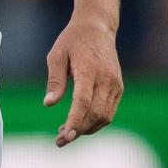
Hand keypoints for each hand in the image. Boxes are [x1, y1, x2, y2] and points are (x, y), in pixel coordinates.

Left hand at [43, 17, 122, 147]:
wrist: (97, 28)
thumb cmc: (73, 40)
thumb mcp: (56, 54)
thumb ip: (55, 80)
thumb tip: (49, 104)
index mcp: (89, 69)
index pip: (84, 102)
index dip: (75, 121)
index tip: (65, 136)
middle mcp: (106, 79)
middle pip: (95, 113)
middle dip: (78, 130)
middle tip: (60, 140)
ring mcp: (115, 84)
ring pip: (104, 117)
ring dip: (87, 129)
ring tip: (67, 133)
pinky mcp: (118, 88)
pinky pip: (109, 112)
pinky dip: (96, 122)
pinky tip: (80, 123)